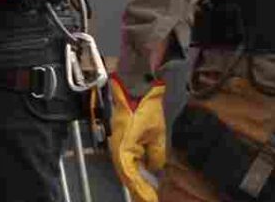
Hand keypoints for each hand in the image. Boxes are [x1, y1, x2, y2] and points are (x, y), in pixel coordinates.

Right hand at [108, 76, 168, 201]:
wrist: (135, 84)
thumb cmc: (146, 107)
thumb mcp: (158, 133)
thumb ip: (156, 155)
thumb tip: (154, 168)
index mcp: (123, 149)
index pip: (131, 178)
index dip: (141, 192)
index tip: (151, 201)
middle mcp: (116, 148)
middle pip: (127, 175)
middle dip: (139, 188)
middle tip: (150, 198)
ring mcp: (116, 143)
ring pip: (126, 168)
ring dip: (136, 179)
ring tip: (148, 190)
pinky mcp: (120, 138)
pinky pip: (126, 158)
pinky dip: (135, 167)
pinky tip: (143, 173)